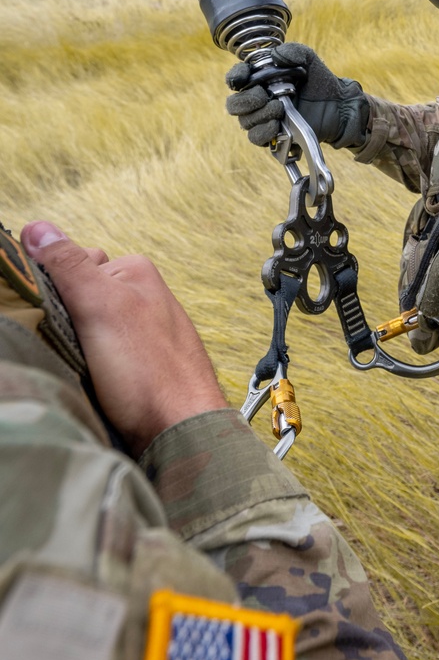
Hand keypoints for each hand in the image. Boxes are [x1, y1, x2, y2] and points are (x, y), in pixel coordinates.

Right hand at [20, 222, 227, 456]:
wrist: (181, 431)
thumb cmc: (149, 370)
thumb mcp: (100, 306)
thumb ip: (68, 265)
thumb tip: (36, 228)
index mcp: (135, 272)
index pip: (72, 261)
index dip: (52, 286)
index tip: (46, 310)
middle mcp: (141, 296)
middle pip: (78, 293)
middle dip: (62, 314)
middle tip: (64, 339)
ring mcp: (139, 331)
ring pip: (85, 326)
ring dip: (71, 342)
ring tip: (77, 362)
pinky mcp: (135, 363)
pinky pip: (97, 353)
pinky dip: (85, 362)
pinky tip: (88, 377)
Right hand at [225, 42, 369, 149]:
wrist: (338, 106)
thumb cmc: (320, 82)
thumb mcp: (309, 60)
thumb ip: (294, 51)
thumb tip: (276, 54)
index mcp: (260, 80)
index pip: (236, 78)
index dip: (235, 77)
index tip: (243, 77)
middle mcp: (258, 100)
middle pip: (235, 104)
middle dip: (246, 100)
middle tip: (264, 96)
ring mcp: (264, 119)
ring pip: (245, 121)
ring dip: (259, 115)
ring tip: (279, 108)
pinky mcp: (273, 136)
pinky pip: (256, 138)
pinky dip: (263, 131)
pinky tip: (276, 125)